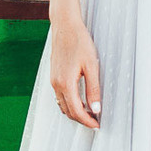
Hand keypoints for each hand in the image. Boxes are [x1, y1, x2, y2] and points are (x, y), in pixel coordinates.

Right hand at [46, 13, 101, 128]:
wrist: (65, 25)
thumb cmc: (79, 42)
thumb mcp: (92, 65)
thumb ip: (93, 89)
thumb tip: (96, 108)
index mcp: (66, 83)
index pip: (76, 111)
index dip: (87, 121)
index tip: (97, 125)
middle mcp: (56, 84)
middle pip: (68, 111)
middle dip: (81, 119)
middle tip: (95, 121)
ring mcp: (53, 80)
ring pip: (62, 105)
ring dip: (75, 112)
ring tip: (89, 113)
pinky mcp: (54, 75)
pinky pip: (59, 96)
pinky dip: (69, 103)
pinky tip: (79, 100)